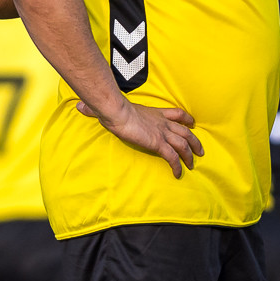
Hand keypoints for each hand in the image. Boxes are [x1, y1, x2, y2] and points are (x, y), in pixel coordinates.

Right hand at [78, 98, 203, 176]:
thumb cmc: (114, 109)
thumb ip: (98, 109)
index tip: (192, 124)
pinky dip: (178, 165)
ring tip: (193, 165)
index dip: (186, 119)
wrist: (117, 112)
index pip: (177, 113)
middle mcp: (162, 123)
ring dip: (190, 155)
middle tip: (200, 151)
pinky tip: (178, 173)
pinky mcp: (158, 143)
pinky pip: (173, 157)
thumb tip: (79, 106)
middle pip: (185, 131)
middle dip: (194, 141)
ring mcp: (162, 133)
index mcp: (155, 113)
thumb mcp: (110, 107)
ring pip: (183, 144)